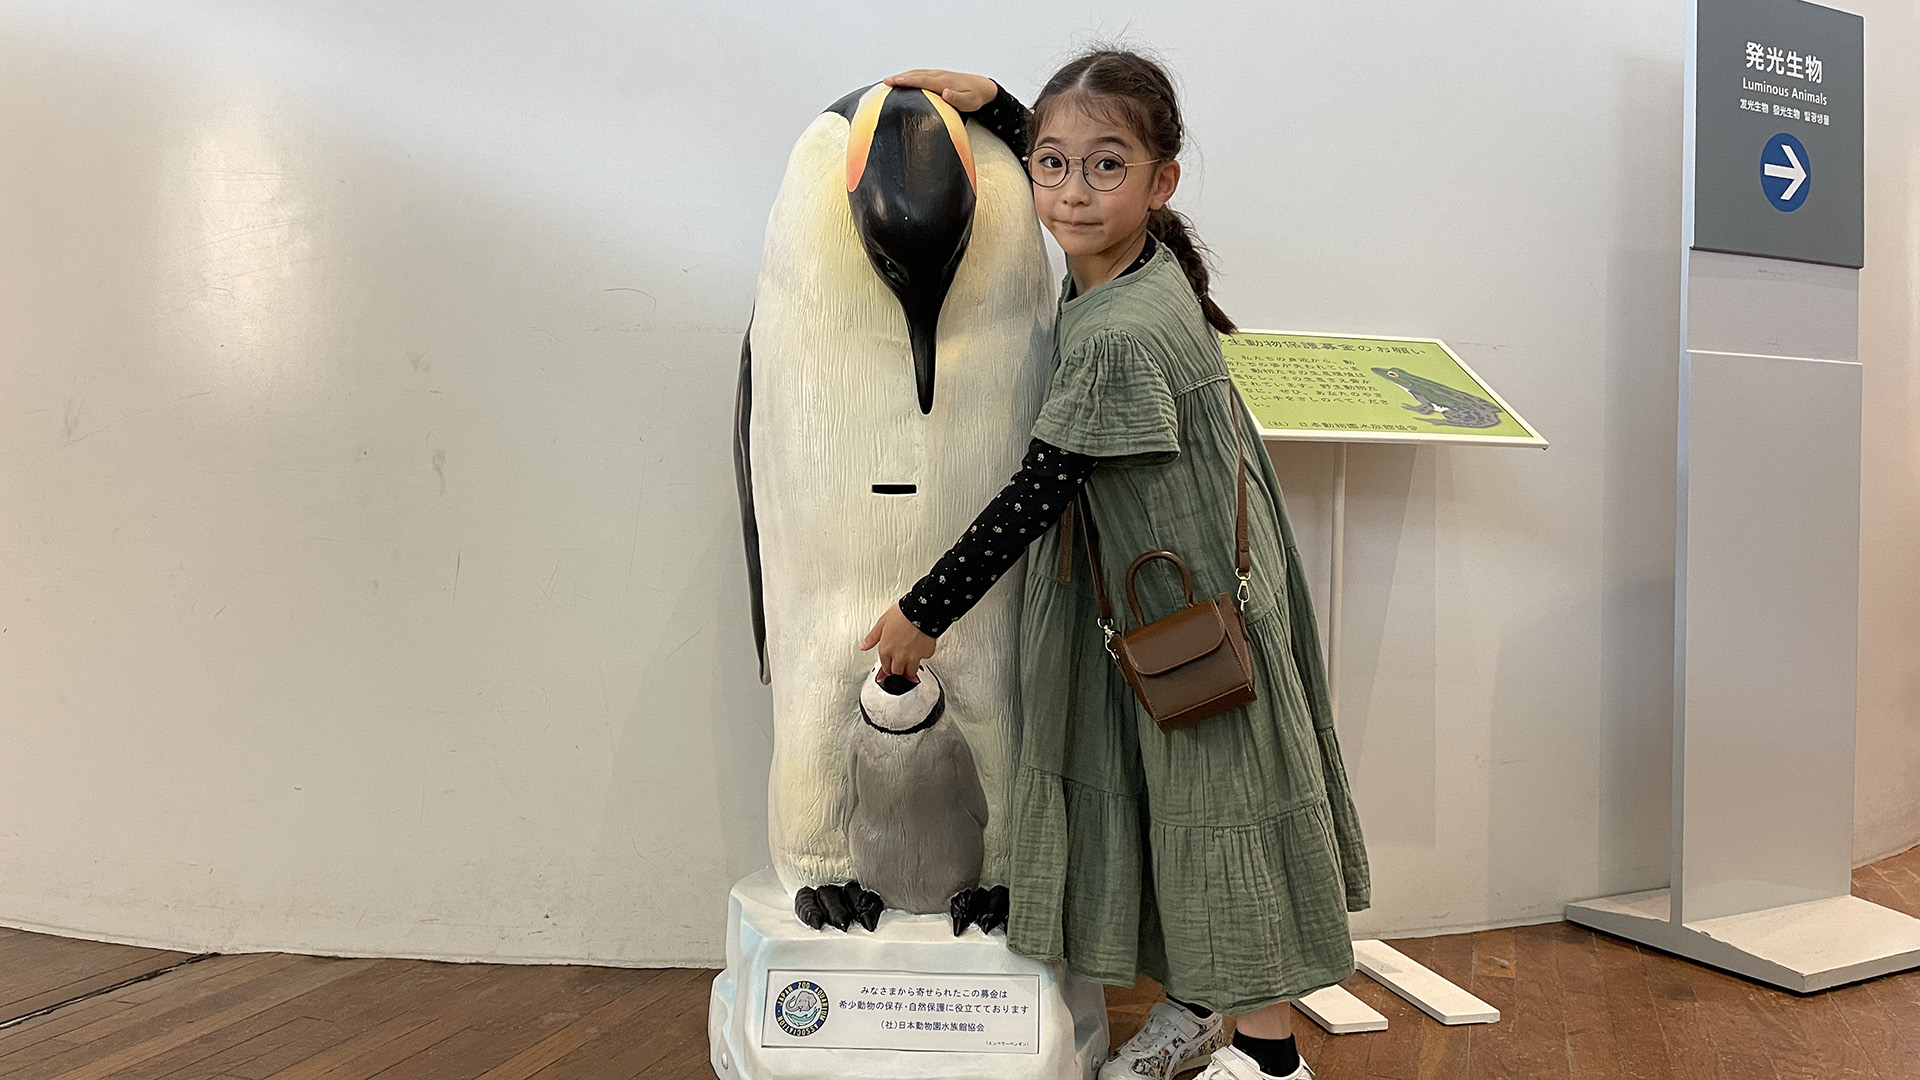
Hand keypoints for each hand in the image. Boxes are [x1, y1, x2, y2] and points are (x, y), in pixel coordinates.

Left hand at [859, 603, 936, 681]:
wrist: (921, 610)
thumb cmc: (902, 614)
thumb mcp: (882, 623)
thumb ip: (872, 638)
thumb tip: (863, 646)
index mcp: (886, 650)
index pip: (885, 667)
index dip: (886, 668)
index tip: (887, 669)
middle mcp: (899, 656)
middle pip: (896, 672)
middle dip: (896, 670)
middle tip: (898, 667)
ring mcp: (913, 657)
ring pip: (910, 673)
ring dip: (908, 671)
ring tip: (908, 666)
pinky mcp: (926, 653)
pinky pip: (923, 659)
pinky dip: (921, 657)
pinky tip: (919, 650)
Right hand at [884, 69, 998, 112]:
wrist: (983, 87)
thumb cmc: (975, 97)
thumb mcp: (969, 102)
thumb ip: (956, 98)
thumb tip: (945, 92)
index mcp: (943, 82)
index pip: (922, 80)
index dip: (907, 81)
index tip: (894, 82)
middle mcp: (939, 76)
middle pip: (916, 75)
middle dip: (900, 77)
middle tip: (885, 81)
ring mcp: (938, 75)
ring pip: (917, 73)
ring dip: (903, 75)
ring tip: (889, 80)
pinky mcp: (938, 76)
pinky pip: (921, 74)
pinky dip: (910, 75)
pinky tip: (903, 79)